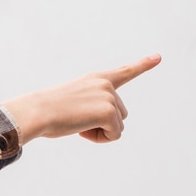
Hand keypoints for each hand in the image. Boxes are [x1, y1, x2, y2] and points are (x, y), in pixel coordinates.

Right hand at [2, 54, 160, 143]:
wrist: (37, 112)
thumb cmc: (48, 112)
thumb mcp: (72, 103)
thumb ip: (92, 107)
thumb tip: (103, 121)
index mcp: (96, 79)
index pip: (124, 72)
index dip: (143, 65)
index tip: (159, 57)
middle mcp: (106, 85)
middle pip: (120, 115)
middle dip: (102, 124)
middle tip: (77, 119)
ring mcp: (109, 96)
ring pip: (117, 126)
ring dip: (100, 132)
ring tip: (77, 123)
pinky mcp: (109, 111)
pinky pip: (114, 135)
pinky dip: (99, 138)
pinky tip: (82, 129)